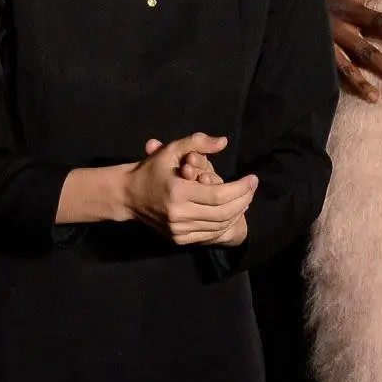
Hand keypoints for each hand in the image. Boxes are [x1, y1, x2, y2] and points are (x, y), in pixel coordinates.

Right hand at [127, 134, 255, 245]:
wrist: (129, 195)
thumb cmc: (152, 169)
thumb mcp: (172, 150)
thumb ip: (197, 143)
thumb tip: (224, 142)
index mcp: (178, 192)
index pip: (219, 194)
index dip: (240, 188)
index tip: (253, 179)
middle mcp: (179, 214)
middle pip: (223, 212)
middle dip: (243, 200)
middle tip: (253, 188)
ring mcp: (178, 230)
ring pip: (218, 226)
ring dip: (237, 213)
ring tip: (246, 198)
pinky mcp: (178, 239)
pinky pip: (208, 234)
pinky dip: (224, 224)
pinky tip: (231, 212)